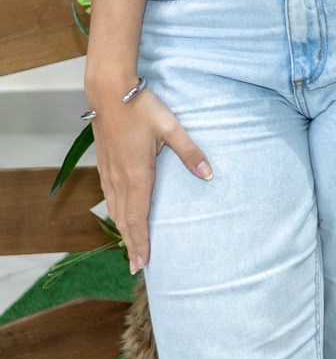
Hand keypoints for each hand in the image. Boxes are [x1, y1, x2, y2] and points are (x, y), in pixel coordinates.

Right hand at [90, 82, 210, 271]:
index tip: (142, 263)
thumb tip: (209, 174)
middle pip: (124, 219)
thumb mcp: (171, 128)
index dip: (140, 241)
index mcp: (137, 174)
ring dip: (122, 229)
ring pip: (114, 209)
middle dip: (131, 243)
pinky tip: (119, 214)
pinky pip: (109, 196)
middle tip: (137, 266)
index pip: (138, 217)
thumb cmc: (141, 108)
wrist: (108, 92)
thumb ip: (190, 152)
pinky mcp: (104, 163)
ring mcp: (108, 171)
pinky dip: (115, 212)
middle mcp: (119, 178)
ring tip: (131, 246)